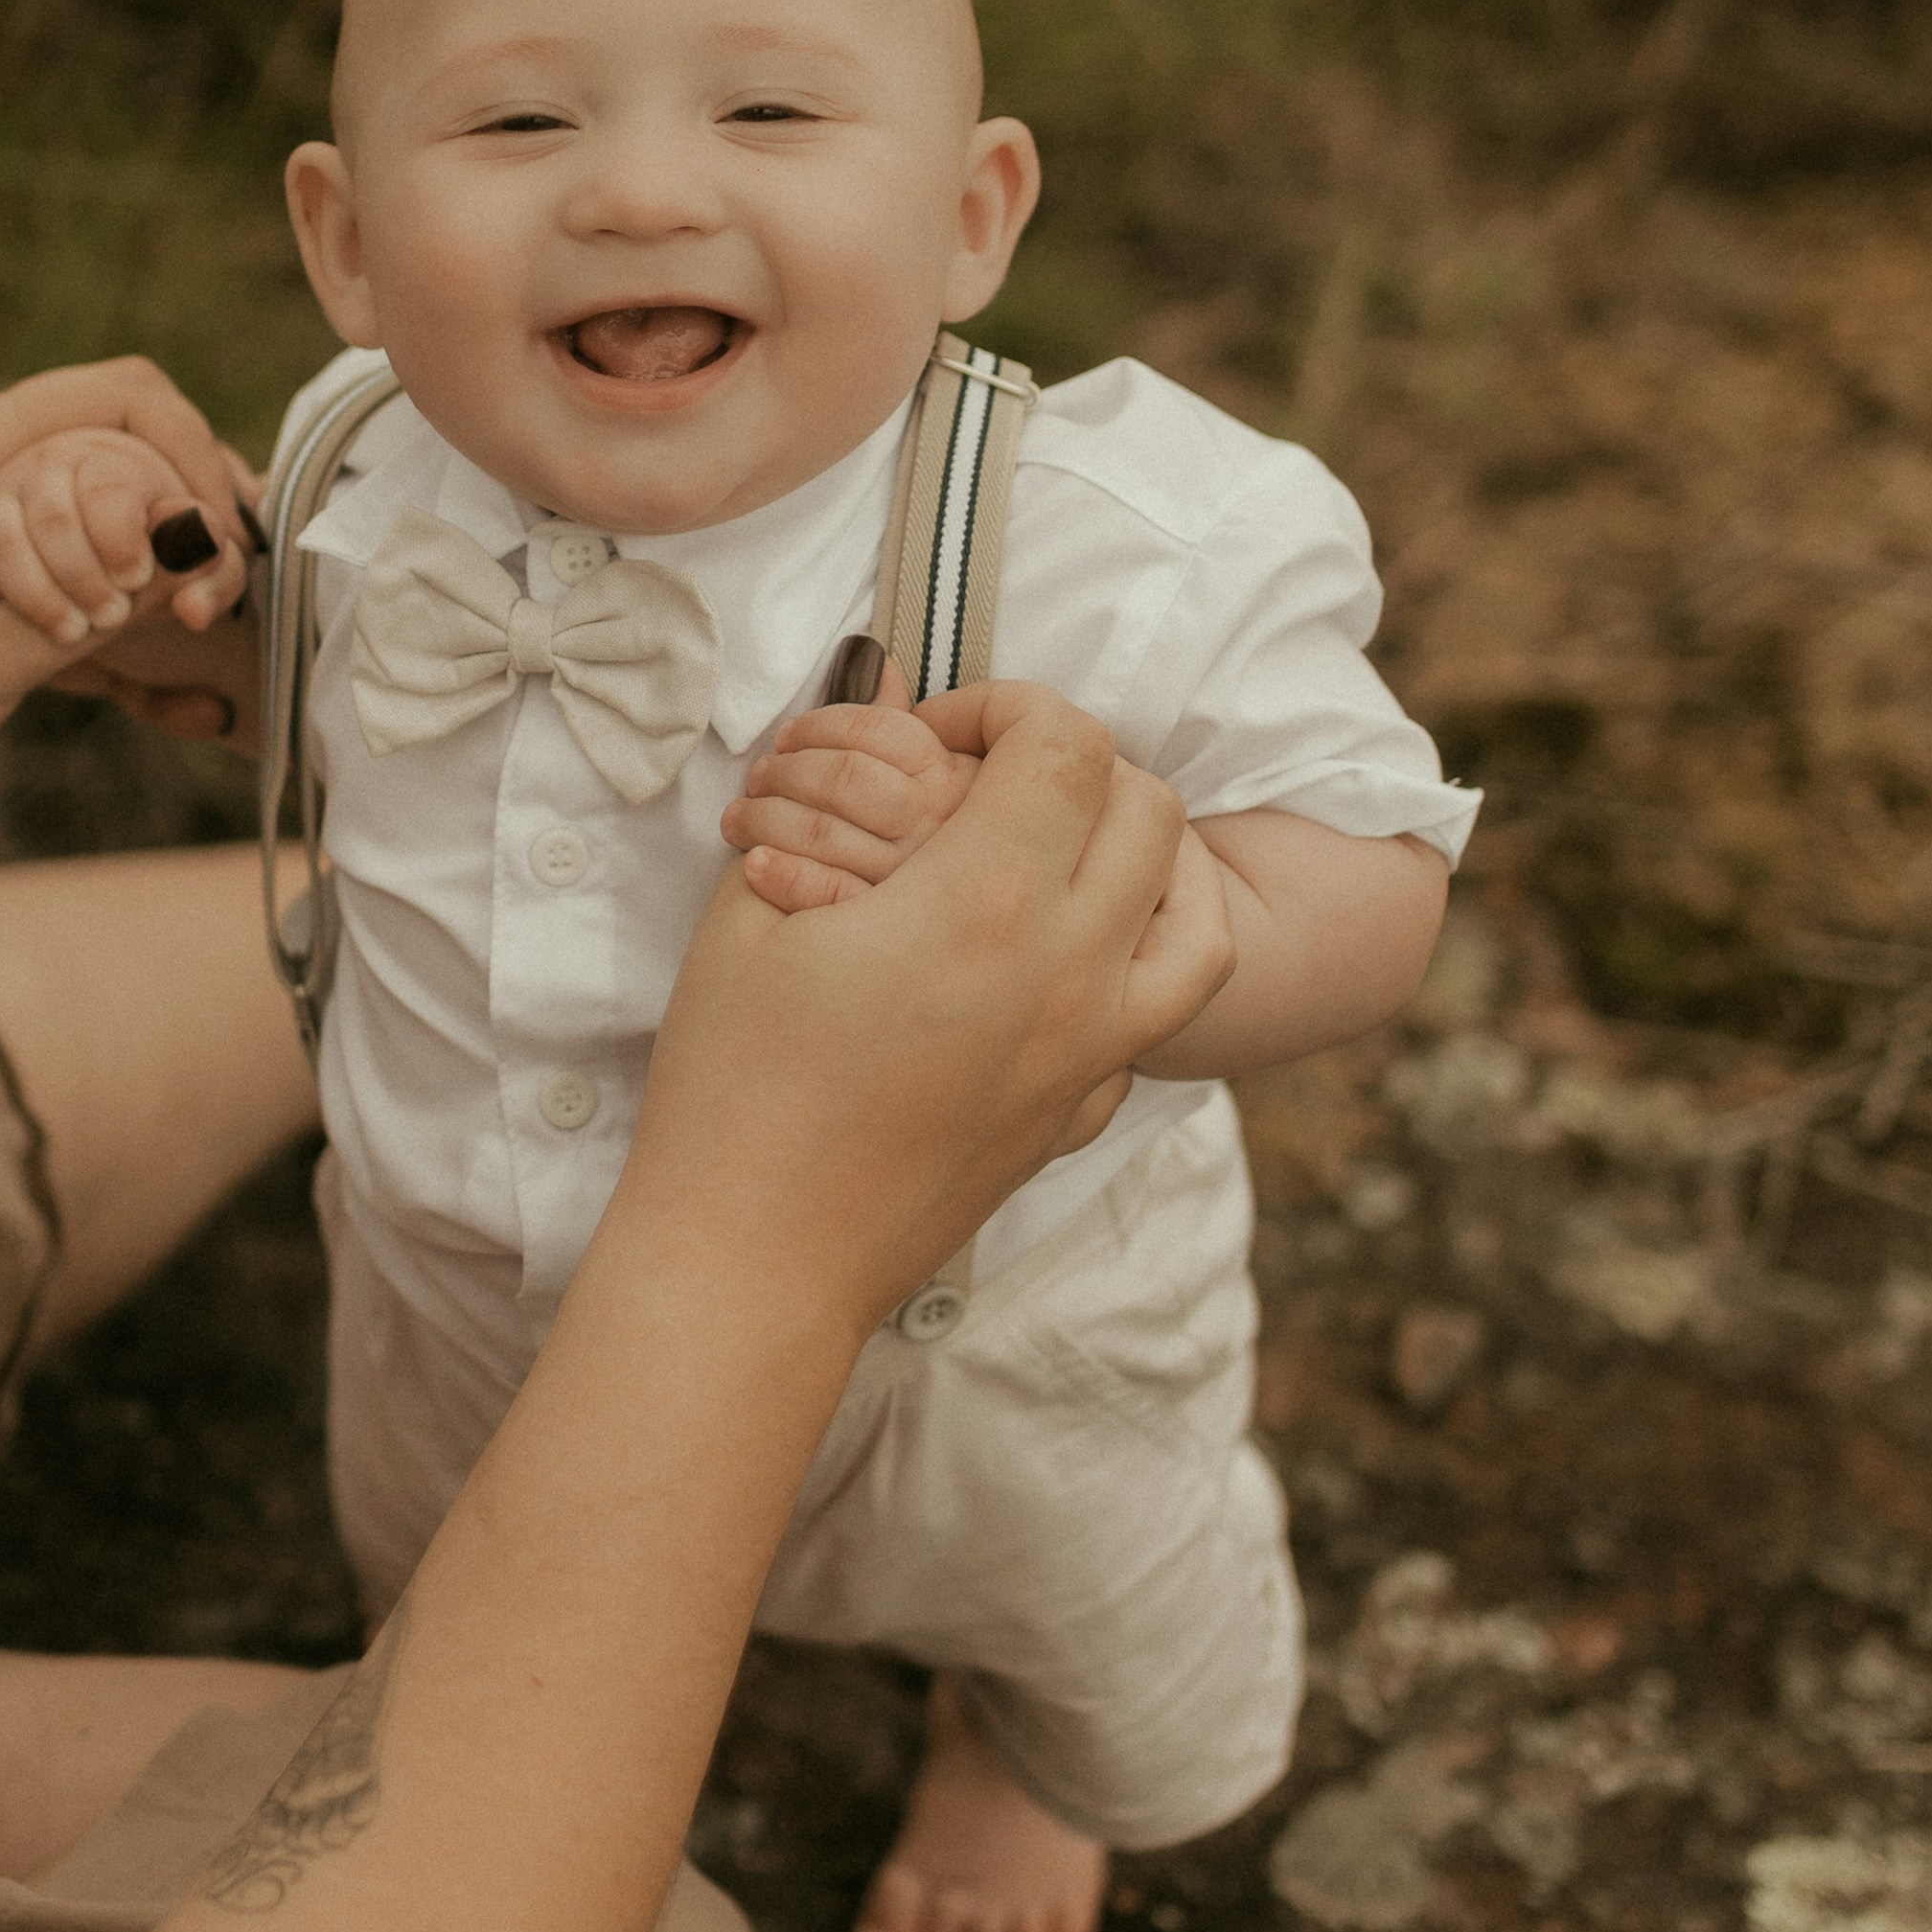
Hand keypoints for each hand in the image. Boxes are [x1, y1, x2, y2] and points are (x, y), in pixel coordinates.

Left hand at [0, 366, 245, 826]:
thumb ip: (92, 592)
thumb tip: (195, 548)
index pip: (126, 392)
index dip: (191, 448)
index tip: (217, 537)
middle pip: (136, 464)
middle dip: (191, 534)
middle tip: (203, 617)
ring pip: (124, 540)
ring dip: (170, 597)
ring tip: (195, 680)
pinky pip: (93, 602)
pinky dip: (136, 649)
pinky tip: (179, 717)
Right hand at [630, 684, 1232, 1346]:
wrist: (756, 1258)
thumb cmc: (735, 1086)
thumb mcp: (753, 905)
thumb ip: (834, 781)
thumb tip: (882, 674)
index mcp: (984, 908)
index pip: (1066, 745)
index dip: (1008, 707)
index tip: (942, 732)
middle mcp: (1068, 976)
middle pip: (1148, 808)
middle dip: (1075, 766)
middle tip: (988, 781)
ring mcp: (1091, 1055)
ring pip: (1196, 916)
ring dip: (1146, 858)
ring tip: (1061, 855)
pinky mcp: (1082, 1115)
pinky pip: (1156, 1012)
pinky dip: (1128, 959)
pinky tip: (1048, 959)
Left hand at [721, 664, 976, 914]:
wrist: (955, 942)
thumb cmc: (933, 848)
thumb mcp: (936, 783)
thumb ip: (898, 725)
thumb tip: (874, 661)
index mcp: (952, 782)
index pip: (882, 732)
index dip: (821, 727)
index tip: (788, 736)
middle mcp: (938, 830)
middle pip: (846, 777)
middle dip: (787, 771)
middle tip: (757, 778)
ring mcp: (910, 885)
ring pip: (822, 832)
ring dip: (764, 818)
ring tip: (738, 819)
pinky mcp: (881, 937)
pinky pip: (823, 895)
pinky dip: (781, 874)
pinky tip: (754, 864)